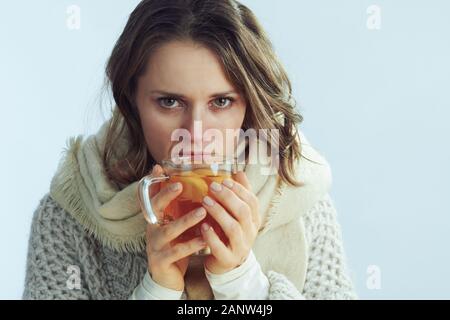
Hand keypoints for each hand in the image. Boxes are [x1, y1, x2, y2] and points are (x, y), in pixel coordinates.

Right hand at [145, 164, 207, 290]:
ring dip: (185, 220)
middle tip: (179, 184)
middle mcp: (152, 228)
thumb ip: (177, 207)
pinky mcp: (161, 261)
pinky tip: (204, 238)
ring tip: (202, 211)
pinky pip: (177, 251)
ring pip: (168, 230)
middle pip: (154, 208)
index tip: (159, 167)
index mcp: (155, 218)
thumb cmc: (174, 245)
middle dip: (166, 195)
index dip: (153, 182)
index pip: (151, 196)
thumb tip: (184, 183)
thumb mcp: (173, 224)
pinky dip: (191, 244)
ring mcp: (155, 245)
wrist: (167, 278)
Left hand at [200, 171, 260, 274]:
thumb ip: (239, 194)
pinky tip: (203, 226)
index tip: (225, 180)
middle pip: (243, 212)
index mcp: (254, 220)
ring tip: (205, 201)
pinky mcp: (228, 259)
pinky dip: (212, 236)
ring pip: (233, 228)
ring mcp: (240, 247)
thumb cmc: (229, 234)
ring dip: (219, 213)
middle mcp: (250, 233)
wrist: (227, 264)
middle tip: (212, 187)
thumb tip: (239, 172)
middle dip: (228, 198)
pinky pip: (220, 248)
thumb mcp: (237, 214)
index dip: (240, 190)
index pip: (252, 202)